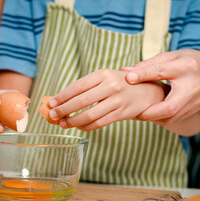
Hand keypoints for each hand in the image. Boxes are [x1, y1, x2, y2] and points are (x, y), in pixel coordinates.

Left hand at [48, 69, 164, 130]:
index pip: (77, 86)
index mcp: (103, 74)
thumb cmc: (120, 84)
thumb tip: (61, 100)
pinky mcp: (123, 113)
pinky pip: (100, 123)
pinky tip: (79, 127)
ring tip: (63, 123)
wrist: (148, 92)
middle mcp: (111, 85)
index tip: (51, 103)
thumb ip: (86, 87)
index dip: (62, 96)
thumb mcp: (105, 78)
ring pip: (90, 114)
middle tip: (52, 115)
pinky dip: (86, 126)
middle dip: (64, 110)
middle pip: (81, 101)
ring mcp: (118, 100)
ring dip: (73, 121)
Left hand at [122, 49, 199, 125]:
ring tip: (135, 114)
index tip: (128, 77)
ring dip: (151, 118)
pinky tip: (146, 114)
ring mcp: (193, 103)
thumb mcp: (172, 57)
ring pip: (170, 118)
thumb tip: (125, 71)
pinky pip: (172, 120)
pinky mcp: (192, 112)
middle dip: (149, 112)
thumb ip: (149, 65)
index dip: (144, 74)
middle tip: (131, 111)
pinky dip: (158, 118)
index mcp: (186, 67)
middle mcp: (192, 87)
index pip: (162, 71)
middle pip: (169, 107)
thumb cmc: (189, 63)